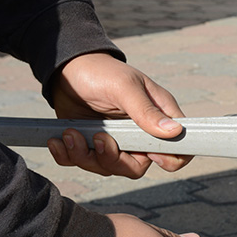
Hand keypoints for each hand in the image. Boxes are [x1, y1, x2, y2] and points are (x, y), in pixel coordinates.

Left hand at [47, 52, 190, 177]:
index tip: (149, 155)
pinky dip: (68, 156)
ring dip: (85, 156)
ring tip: (70, 134)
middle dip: (114, 160)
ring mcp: (116, 142)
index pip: (178, 150)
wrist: (67, 68)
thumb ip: (146, 111)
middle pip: (137, 167)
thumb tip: (174, 132)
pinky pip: (83, 163)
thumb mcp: (124, 87)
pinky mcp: (91, 145)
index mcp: (159, 118)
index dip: (170, 160)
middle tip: (97, 138)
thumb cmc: (102, 71)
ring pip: (109, 168)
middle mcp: (140, 134)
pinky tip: (58, 140)